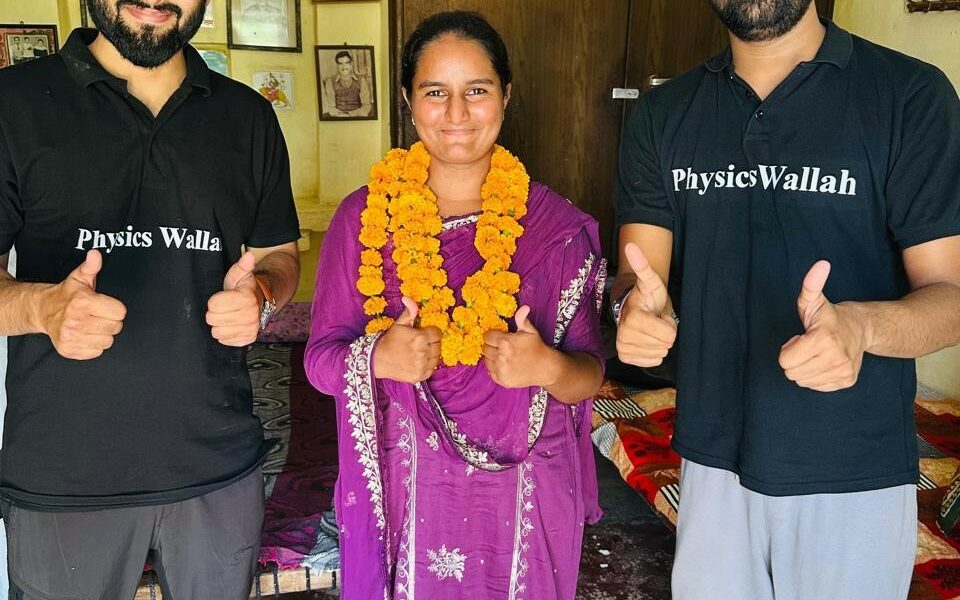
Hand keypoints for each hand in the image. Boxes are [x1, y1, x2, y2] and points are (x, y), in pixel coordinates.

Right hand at [40, 249, 126, 359]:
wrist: (42, 311)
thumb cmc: (67, 295)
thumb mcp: (79, 278)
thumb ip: (91, 266)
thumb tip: (96, 253)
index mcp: (83, 302)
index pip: (120, 312)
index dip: (115, 308)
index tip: (105, 305)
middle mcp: (76, 321)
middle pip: (116, 327)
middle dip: (110, 321)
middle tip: (97, 315)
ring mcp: (71, 337)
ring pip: (108, 341)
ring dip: (103, 334)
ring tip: (91, 324)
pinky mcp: (69, 350)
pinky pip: (97, 352)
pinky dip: (94, 345)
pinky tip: (85, 334)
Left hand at [206, 251, 261, 346]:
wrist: (261, 302)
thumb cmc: (244, 288)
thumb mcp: (240, 275)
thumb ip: (242, 265)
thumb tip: (248, 255)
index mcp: (246, 298)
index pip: (213, 304)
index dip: (214, 300)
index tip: (222, 297)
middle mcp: (251, 315)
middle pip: (213, 319)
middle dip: (215, 312)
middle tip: (223, 307)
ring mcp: (250, 328)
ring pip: (217, 332)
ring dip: (219, 324)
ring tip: (226, 316)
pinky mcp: (248, 339)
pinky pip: (225, 341)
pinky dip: (226, 334)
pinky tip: (231, 325)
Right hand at [373, 297, 440, 382]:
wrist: (377, 360)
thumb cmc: (390, 340)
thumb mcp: (399, 324)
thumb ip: (409, 311)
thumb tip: (408, 297)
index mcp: (420, 337)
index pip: (437, 333)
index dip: (430, 332)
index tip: (422, 334)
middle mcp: (423, 352)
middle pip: (438, 346)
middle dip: (431, 343)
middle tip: (419, 344)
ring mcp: (421, 366)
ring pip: (436, 358)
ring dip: (430, 355)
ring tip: (418, 352)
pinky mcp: (420, 376)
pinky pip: (431, 369)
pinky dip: (426, 366)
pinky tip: (416, 362)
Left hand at [483, 305, 554, 387]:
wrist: (545, 368)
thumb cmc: (537, 347)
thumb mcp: (530, 331)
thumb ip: (522, 319)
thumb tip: (524, 307)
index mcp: (505, 342)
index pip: (487, 336)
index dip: (492, 336)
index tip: (499, 337)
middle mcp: (500, 356)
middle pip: (485, 348)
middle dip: (492, 346)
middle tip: (503, 347)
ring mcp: (500, 370)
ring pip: (486, 360)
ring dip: (492, 357)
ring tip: (504, 356)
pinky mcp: (501, 380)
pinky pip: (490, 371)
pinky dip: (495, 368)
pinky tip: (505, 365)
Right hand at [615, 243, 676, 366]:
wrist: (635, 309)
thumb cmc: (648, 297)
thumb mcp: (652, 281)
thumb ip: (643, 266)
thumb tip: (631, 245)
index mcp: (633, 318)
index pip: (668, 335)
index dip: (668, 324)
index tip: (659, 314)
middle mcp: (624, 335)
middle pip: (665, 345)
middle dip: (664, 333)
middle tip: (655, 321)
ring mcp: (623, 347)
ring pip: (659, 354)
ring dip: (659, 342)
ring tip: (651, 329)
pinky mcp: (624, 357)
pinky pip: (651, 362)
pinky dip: (653, 353)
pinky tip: (647, 341)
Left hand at [779, 261, 866, 391]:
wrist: (861, 329)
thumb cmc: (829, 316)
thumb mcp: (814, 300)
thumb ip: (811, 284)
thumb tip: (821, 265)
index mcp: (823, 340)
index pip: (784, 361)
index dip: (788, 348)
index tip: (801, 338)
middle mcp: (836, 358)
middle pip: (792, 373)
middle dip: (795, 359)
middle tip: (808, 345)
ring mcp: (843, 372)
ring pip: (802, 381)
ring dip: (804, 368)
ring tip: (817, 353)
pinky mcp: (846, 380)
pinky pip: (816, 387)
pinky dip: (816, 376)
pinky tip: (825, 361)